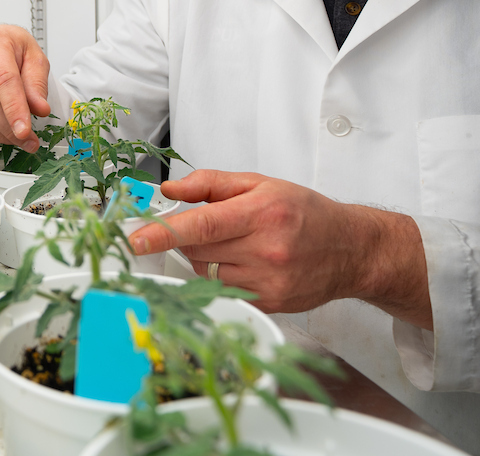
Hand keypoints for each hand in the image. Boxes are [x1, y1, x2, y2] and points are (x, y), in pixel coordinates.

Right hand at [0, 25, 50, 150]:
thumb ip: (37, 83)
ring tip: (17, 139)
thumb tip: (40, 109)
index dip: (14, 109)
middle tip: (28, 139)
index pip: (2, 81)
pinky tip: (0, 135)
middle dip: (8, 127)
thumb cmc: (12, 47)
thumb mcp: (34, 57)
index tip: (25, 130)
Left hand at [128, 170, 431, 328]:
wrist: (352, 249)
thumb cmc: (304, 212)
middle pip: (196, 250)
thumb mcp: (260, 183)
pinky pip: (224, 290)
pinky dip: (223, 276)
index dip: (162, 233)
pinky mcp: (270, 303)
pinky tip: (246, 264)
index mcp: (261, 212)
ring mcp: (268, 280)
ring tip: (238, 245)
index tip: (135, 240)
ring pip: (206, 272)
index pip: (200, 225)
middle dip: (190, 238)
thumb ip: (211, 183)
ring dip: (207, 258)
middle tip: (214, 228)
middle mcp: (266, 249)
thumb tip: (170, 189)